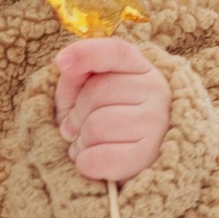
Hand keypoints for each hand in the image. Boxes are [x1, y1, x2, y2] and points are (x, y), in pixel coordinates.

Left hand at [54, 37, 170, 183]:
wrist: (133, 166)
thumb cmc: (105, 125)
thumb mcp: (86, 96)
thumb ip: (76, 78)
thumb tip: (67, 65)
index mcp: (140, 68)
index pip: (116, 51)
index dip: (86, 53)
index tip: (61, 63)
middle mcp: (156, 90)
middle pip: (96, 92)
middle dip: (75, 115)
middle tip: (77, 130)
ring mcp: (157, 123)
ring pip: (96, 126)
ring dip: (80, 142)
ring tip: (87, 146)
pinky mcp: (148, 156)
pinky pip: (98, 158)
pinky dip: (86, 163)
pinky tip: (95, 162)